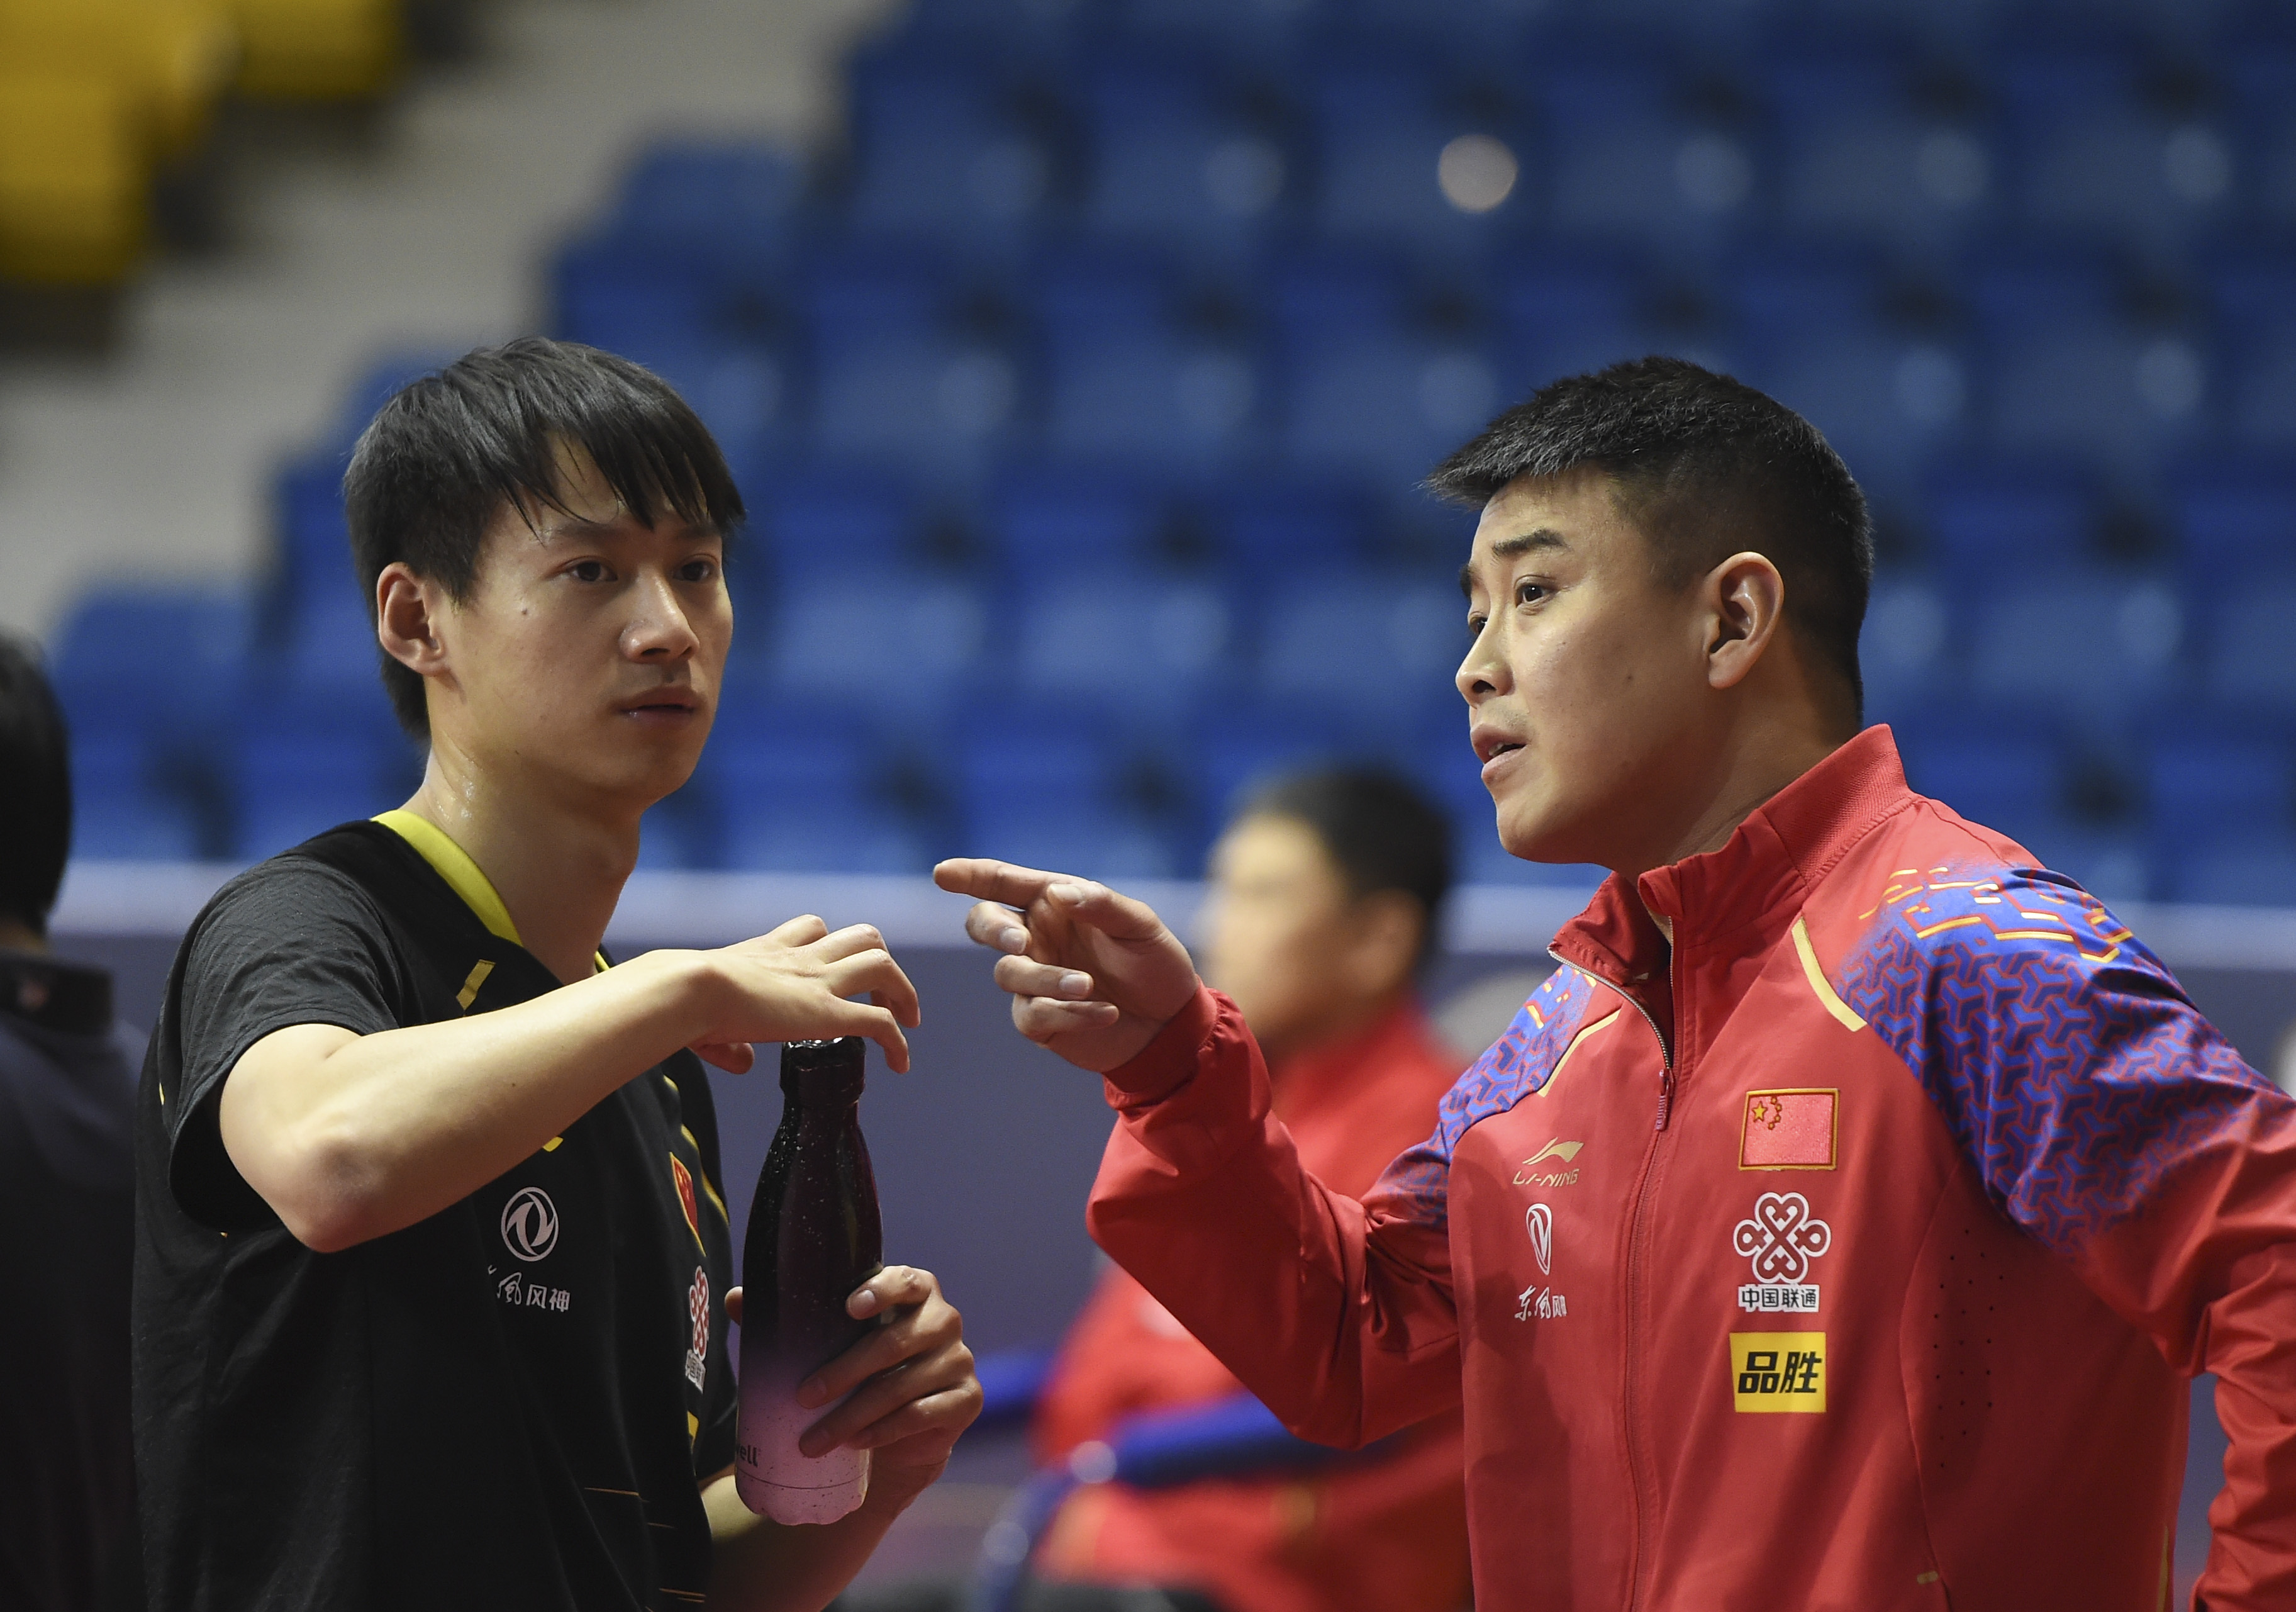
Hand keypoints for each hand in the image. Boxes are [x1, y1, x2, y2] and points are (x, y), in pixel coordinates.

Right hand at [684, 916, 920, 1073]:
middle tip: (883, 993)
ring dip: (902, 990)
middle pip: (861, 936)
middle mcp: (801, 960)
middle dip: (879, 960)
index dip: (831, 945)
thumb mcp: (703, 1016)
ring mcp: (818, 983)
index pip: (812, 929)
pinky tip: (900, 1064)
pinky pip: (880, 1023)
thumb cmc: (680, 999)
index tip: (835, 971)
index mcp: (768, 952)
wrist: (687, 989)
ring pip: (883, 965)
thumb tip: (742, 1062)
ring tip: (907, 1019)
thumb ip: (726, 1043)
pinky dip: (898, 1042)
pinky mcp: (827, 1013)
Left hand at [726, 1268, 981, 1506]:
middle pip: (895, 1343)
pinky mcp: (966, 1400)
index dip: (881, 1291)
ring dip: (854, 1415)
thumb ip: (791, 1316)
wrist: (904, 1425)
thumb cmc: (862, 1366)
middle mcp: (944, 1320)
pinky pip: (923, 1415)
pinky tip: (856, 1442)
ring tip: (813, 1440)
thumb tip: (736, 1299)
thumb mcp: (832, 1339)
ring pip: (904, 1386)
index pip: (907, 1281)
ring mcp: (959, 1361)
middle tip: (802, 1396)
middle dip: (844, 1372)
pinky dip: (885, 1430)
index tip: (848, 1307)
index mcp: (916, 1291)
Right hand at [932, 860, 1199, 1072]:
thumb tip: (1057, 893)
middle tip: (1020, 942)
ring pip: (1010, 973)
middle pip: (985, 924)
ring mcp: (1033, 980)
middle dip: (992, 930)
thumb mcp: (1139, 926)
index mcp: (1053, 904)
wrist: (1171, 1023)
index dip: (971, 876)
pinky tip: (1107, 1014)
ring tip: (1090, 987)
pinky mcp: (1040, 1021)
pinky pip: (1035, 1014)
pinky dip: (1070, 1014)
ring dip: (1048, 979)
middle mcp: (1035, 938)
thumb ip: (1100, 905)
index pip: (1004, 884)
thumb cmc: (1154, 963)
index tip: (942, 873)